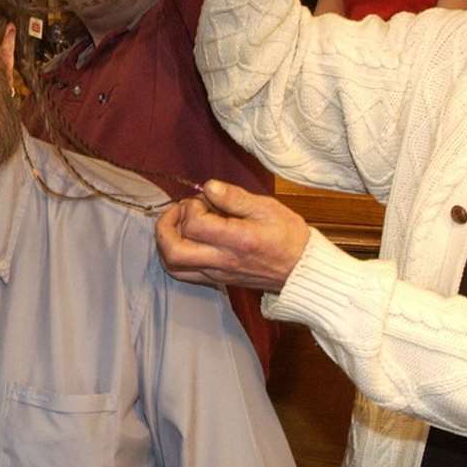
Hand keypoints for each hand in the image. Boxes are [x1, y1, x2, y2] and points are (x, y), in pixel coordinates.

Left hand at [155, 180, 309, 292]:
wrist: (301, 269)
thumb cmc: (288, 236)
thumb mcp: (267, 208)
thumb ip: (234, 197)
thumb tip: (208, 186)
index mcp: (237, 240)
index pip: (194, 225)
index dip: (191, 206)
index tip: (205, 199)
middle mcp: (222, 260)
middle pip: (173, 251)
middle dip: (166, 226)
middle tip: (179, 210)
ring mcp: (217, 273)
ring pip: (173, 266)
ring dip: (166, 242)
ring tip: (179, 224)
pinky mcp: (216, 280)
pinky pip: (183, 274)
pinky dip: (174, 256)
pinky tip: (186, 240)